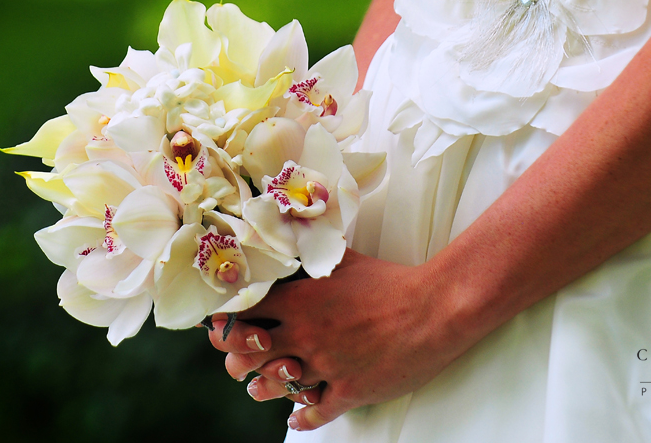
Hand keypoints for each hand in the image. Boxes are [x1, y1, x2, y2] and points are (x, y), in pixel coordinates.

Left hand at [208, 249, 470, 430]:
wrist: (432, 310)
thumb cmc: (392, 281)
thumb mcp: (347, 259)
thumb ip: (317, 252)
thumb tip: (298, 233)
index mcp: (301, 301)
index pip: (245, 312)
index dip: (226, 318)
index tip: (218, 321)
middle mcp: (305, 335)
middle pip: (247, 352)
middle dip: (234, 355)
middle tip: (234, 356)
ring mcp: (325, 367)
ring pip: (273, 387)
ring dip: (261, 388)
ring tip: (257, 387)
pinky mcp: (348, 391)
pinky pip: (314, 413)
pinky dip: (301, 417)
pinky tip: (296, 416)